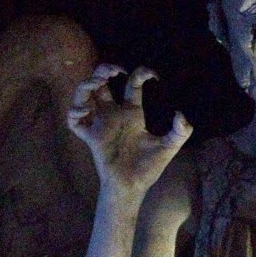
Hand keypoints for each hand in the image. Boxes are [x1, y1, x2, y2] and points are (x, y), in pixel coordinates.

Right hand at [67, 64, 191, 196]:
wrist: (133, 187)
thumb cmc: (148, 168)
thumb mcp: (169, 147)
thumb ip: (180, 132)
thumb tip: (181, 116)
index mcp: (132, 113)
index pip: (132, 84)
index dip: (141, 74)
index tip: (152, 75)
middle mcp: (114, 115)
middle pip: (102, 83)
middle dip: (104, 69)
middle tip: (113, 70)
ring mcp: (101, 124)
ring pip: (84, 95)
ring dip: (86, 84)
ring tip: (96, 83)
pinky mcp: (91, 137)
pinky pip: (74, 121)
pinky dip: (75, 112)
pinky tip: (86, 110)